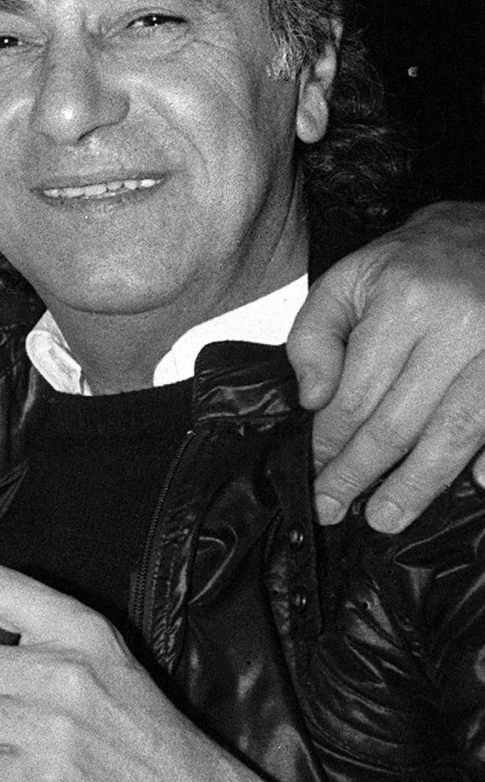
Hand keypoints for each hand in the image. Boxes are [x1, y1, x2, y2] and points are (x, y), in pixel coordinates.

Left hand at [291, 201, 484, 530]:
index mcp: (407, 303)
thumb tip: (313, 400)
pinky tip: (474, 488)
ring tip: (386, 517)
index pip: (359, 390)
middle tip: (334, 507)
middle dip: (362, 472)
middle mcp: (460, 328)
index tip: (314, 469)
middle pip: (402, 421)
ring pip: (457, 435)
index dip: (331, 438)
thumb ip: (316, 336)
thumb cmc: (414, 263)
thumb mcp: (348, 279)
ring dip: (419, 484)